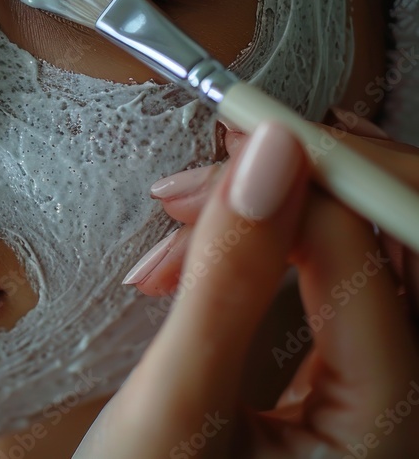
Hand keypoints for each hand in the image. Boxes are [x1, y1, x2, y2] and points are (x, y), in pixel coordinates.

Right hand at [73, 117, 418, 457]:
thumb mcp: (174, 408)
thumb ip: (226, 282)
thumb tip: (268, 155)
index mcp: (394, 431)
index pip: (374, 262)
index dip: (305, 182)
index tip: (227, 140)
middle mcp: (410, 409)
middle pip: (404, 248)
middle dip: (305, 191)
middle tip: (214, 169)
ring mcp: (381, 396)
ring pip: (371, 259)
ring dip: (281, 218)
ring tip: (180, 220)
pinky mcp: (344, 382)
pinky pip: (339, 285)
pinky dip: (275, 249)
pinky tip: (210, 246)